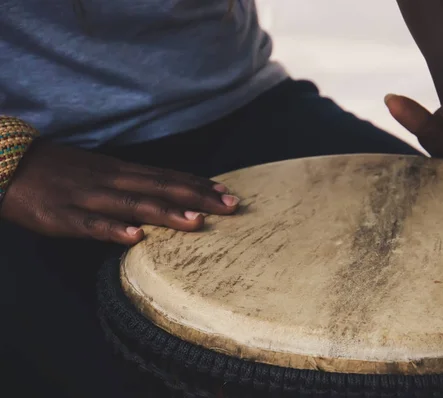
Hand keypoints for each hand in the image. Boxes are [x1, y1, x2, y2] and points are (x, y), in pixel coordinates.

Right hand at [0, 141, 238, 244]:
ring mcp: (89, 198)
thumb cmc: (62, 171)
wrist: (9, 163)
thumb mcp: (102, 172)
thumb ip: (133, 184)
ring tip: (197, 221)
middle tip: (231, 206)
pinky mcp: (63, 216)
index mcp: (122, 172)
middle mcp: (112, 181)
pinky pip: (90, 225)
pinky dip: (113, 229)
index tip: (229, 193)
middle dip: (198, 198)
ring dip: (166, 213)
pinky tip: (135, 237)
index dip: (199, 185)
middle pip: (161, 189)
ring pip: (133, 205)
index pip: (168, 177)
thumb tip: (166, 196)